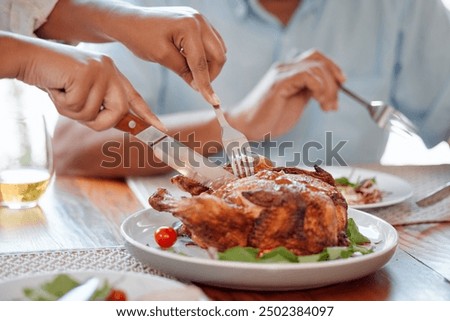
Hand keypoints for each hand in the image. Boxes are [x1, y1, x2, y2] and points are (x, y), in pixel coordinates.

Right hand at [18, 37, 163, 130]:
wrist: (30, 57)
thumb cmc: (55, 79)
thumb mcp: (82, 93)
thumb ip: (99, 106)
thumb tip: (115, 123)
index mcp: (113, 75)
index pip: (135, 98)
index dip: (147, 116)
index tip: (161, 129)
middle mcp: (111, 71)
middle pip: (119, 112)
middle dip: (98, 122)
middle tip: (76, 109)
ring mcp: (100, 70)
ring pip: (94, 113)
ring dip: (72, 111)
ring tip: (61, 92)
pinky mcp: (86, 72)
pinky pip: (78, 105)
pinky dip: (62, 103)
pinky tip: (56, 87)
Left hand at [110, 6, 225, 105]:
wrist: (129, 21)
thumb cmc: (140, 37)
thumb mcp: (161, 57)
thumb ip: (183, 71)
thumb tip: (200, 86)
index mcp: (189, 26)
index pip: (201, 62)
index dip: (206, 85)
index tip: (213, 102)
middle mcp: (199, 20)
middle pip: (219, 55)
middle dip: (211, 74)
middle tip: (196, 85)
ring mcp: (200, 19)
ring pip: (218, 50)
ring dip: (209, 65)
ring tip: (189, 70)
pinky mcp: (197, 22)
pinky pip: (212, 43)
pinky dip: (205, 56)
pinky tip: (189, 60)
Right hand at [228, 50, 345, 139]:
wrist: (246, 127)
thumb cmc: (269, 119)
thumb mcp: (296, 103)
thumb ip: (309, 92)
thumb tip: (328, 89)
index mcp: (288, 71)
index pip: (315, 57)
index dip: (332, 67)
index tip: (342, 84)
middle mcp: (285, 67)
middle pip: (318, 59)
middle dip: (333, 79)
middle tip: (334, 103)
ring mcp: (281, 73)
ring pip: (316, 67)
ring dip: (328, 88)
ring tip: (327, 107)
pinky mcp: (279, 82)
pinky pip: (307, 75)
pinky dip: (319, 88)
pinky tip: (319, 103)